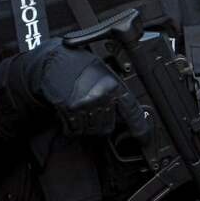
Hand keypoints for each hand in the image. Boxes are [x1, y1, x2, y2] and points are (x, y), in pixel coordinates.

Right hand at [22, 40, 149, 139]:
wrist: (55, 60)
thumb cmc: (80, 65)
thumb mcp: (106, 74)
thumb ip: (117, 94)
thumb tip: (127, 115)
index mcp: (114, 86)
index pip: (132, 113)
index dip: (141, 130)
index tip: (144, 139)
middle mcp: (101, 96)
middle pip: (107, 128)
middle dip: (102, 124)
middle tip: (94, 110)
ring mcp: (85, 104)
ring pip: (91, 131)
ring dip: (86, 125)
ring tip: (81, 108)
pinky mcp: (69, 109)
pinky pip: (74, 130)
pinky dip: (73, 126)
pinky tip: (72, 112)